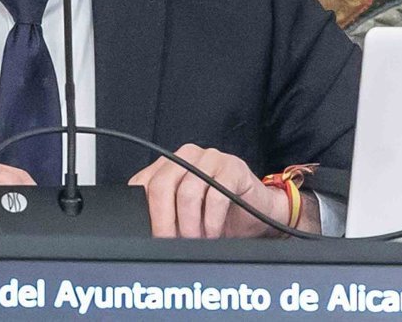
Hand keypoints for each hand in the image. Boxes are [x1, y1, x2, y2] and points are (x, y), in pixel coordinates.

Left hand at [128, 144, 288, 238]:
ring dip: (190, 225)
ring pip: (187, 192)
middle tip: (169, 243)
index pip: (143, 182)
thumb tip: (147, 236)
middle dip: (163, 221)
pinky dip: (211, 221)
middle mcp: (186, 156)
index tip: (150, 237)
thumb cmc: (219, 214)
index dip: (144, 212)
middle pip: (162, 185)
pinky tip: (213, 233)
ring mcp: (210, 158)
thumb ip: (165, 214)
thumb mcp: (185, 214)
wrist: (258, 212)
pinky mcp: (233, 167)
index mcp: (169, 164)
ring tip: (194, 241)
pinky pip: (216, 195)